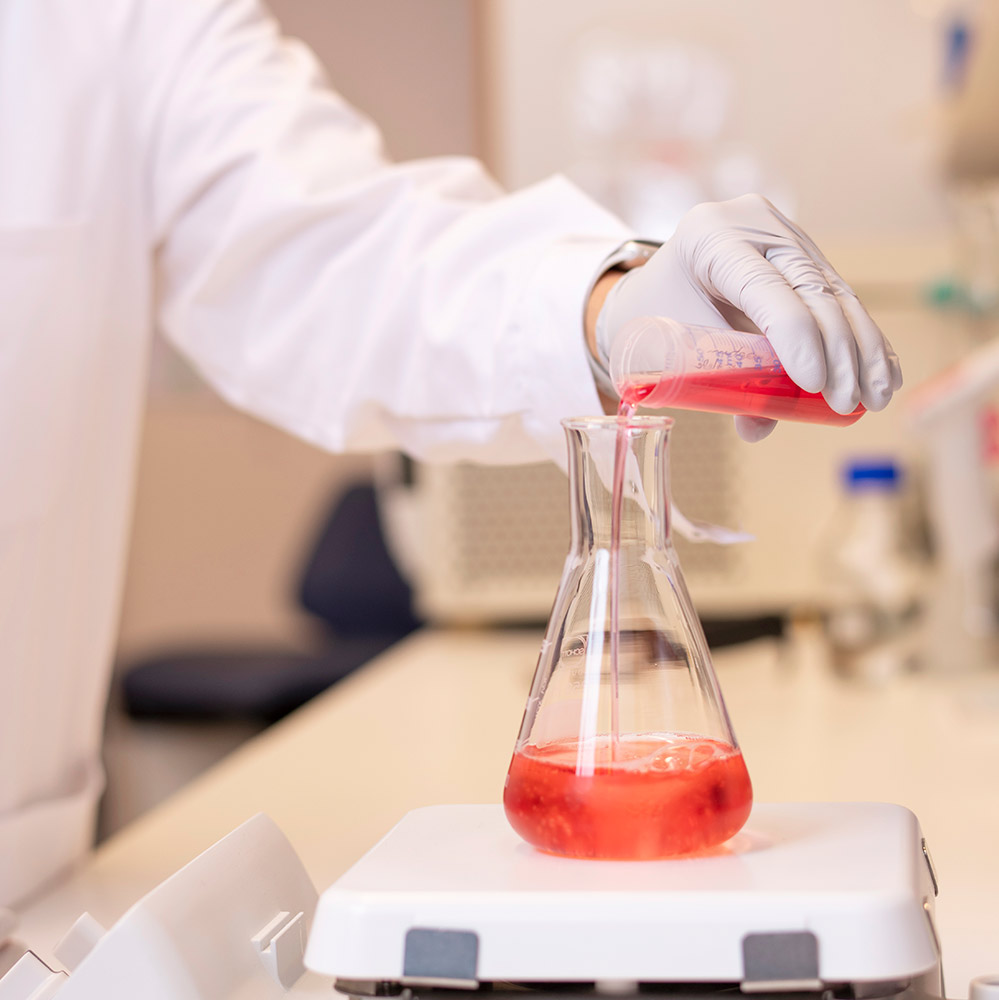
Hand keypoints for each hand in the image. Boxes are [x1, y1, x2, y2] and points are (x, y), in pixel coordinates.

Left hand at [595, 194, 902, 440]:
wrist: (652, 286)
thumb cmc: (654, 316)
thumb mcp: (673, 346)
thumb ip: (717, 383)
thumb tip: (758, 428)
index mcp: (709, 235)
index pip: (764, 286)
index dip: (796, 335)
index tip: (815, 385)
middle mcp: (753, 223)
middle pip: (810, 288)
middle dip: (838, 350)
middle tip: (848, 402)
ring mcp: (783, 234)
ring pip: (834, 293)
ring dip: (861, 350)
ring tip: (876, 398)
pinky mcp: (804, 253)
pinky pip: (839, 297)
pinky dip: (863, 338)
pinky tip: (885, 372)